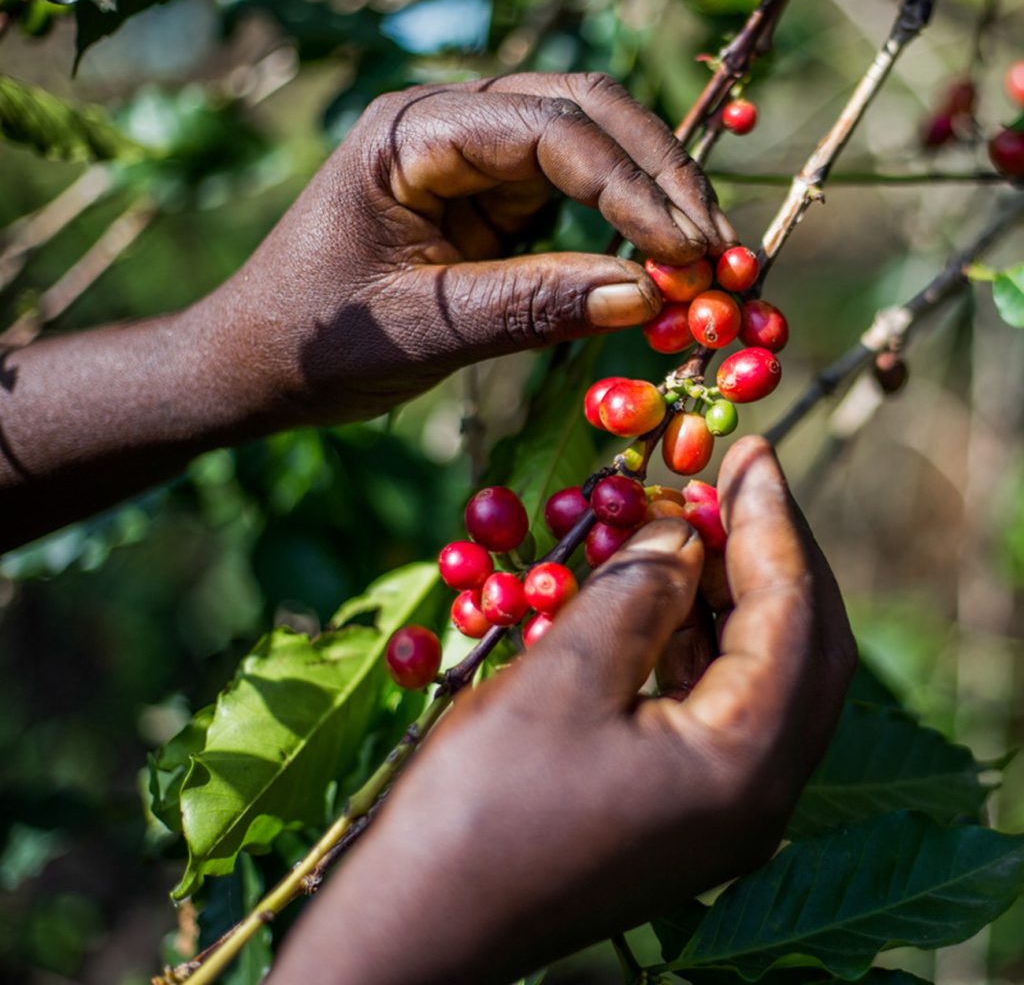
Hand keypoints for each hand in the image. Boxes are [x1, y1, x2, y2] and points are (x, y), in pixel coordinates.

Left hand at [209, 73, 736, 423]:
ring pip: (589, 148)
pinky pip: (571, 198)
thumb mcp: (423, 327)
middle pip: (584, 113)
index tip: (686, 254)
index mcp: (412, 132)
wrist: (258, 362)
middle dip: (658, 178)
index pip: (549, 130)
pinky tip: (659, 265)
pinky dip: (621, 229)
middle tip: (719, 252)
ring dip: (651, 198)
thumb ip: (531, 305)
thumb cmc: (317, 339)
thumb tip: (650, 296)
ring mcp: (472, 163)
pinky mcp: (488, 205)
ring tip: (707, 261)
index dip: (630, 188)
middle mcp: (448, 127)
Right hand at [270, 437, 856, 984]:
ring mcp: (717, 810)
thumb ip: (637, 590)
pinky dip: (689, 640)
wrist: (420, 926)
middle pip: (797, 648)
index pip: (795, 615)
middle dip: (763, 555)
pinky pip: (710, 705)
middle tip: (723, 482)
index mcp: (745, 767)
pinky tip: (653, 598)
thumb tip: (682, 527)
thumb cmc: (482, 805)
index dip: (773, 521)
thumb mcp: (563, 677)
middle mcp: (755, 795)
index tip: (751, 448)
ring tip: (681, 527)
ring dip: (724, 595)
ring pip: (755, 675)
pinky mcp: (675, 809)